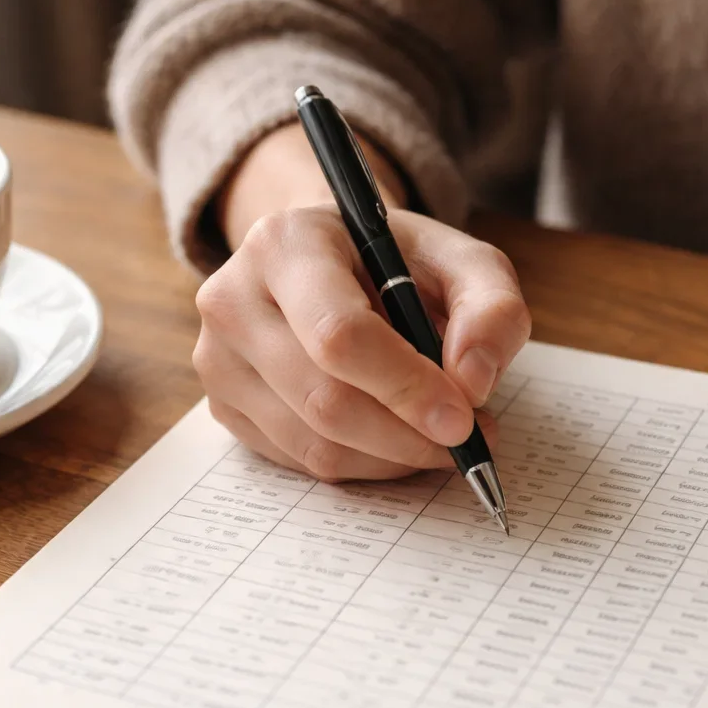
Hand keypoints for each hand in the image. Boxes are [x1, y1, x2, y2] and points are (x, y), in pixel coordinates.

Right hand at [194, 126, 529, 480]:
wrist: (326, 261)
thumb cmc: (394, 262)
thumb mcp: (460, 261)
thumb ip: (490, 308)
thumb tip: (472, 382)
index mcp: (284, 244)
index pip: (338, 333)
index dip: (405, 386)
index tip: (462, 418)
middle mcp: (232, 299)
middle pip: (324, 399)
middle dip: (406, 435)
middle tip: (465, 439)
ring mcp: (217, 359)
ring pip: (314, 443)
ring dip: (392, 457)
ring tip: (437, 437)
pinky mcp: (223, 406)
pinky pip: (300, 462)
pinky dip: (363, 464)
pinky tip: (394, 438)